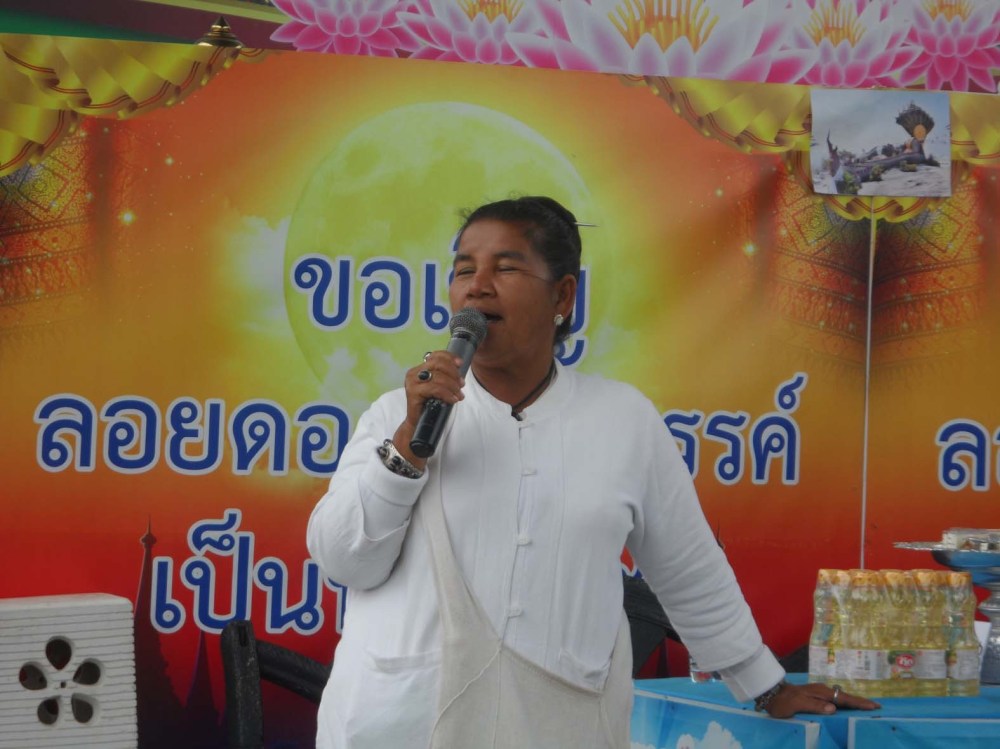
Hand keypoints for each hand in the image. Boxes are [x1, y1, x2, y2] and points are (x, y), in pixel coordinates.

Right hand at [393, 351, 465, 464]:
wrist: (419, 424)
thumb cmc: (430, 405)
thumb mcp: (439, 387)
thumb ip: (445, 376)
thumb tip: (459, 368)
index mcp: (419, 369)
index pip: (435, 356)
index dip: (449, 357)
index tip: (460, 364)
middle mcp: (413, 373)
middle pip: (438, 364)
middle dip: (454, 373)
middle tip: (461, 385)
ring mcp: (412, 382)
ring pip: (438, 377)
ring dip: (453, 386)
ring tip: (459, 395)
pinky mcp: (413, 393)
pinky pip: (435, 389)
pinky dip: (447, 394)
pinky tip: (452, 400)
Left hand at [765, 682, 879, 718]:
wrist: (771, 695)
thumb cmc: (783, 702)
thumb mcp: (797, 704)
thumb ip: (814, 705)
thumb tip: (833, 708)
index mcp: (821, 692)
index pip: (844, 698)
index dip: (859, 703)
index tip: (874, 706)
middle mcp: (822, 691)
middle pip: (846, 697)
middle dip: (861, 702)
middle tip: (876, 707)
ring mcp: (819, 693)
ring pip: (841, 699)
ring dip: (854, 703)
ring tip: (866, 709)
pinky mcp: (816, 697)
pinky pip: (835, 701)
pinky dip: (844, 704)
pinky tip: (847, 709)